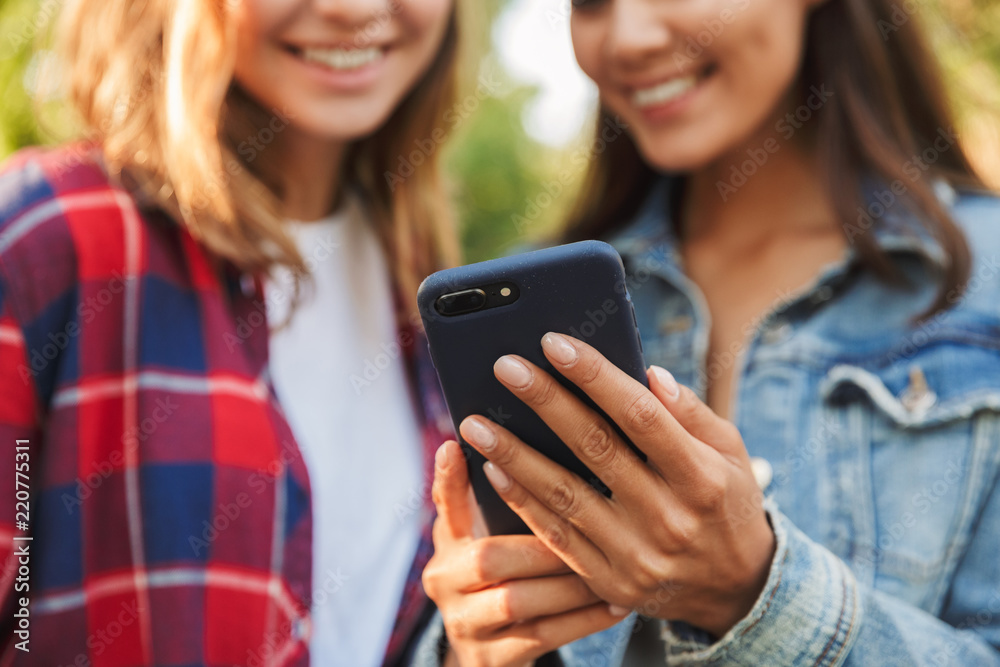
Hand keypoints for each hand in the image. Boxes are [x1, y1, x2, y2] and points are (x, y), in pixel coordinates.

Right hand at [422, 440, 629, 666]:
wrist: (493, 653)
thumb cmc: (508, 575)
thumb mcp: (493, 535)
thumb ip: (508, 496)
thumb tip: (531, 445)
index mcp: (447, 543)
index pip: (446, 505)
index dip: (448, 478)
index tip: (454, 446)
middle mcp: (443, 582)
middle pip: (490, 558)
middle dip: (546, 544)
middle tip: (595, 527)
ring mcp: (463, 625)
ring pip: (518, 601)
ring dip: (571, 584)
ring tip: (616, 566)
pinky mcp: (489, 661)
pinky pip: (542, 637)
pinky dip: (583, 620)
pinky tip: (616, 604)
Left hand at [457, 333, 775, 637]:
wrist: (738, 592)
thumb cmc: (728, 504)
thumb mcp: (732, 455)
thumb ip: (690, 413)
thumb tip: (647, 372)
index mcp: (702, 477)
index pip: (641, 415)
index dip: (595, 375)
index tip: (554, 343)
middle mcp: (669, 516)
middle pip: (595, 447)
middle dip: (545, 401)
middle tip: (503, 366)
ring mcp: (636, 554)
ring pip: (564, 495)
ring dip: (514, 454)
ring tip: (475, 422)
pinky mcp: (610, 580)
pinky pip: (555, 536)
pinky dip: (521, 501)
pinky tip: (492, 469)